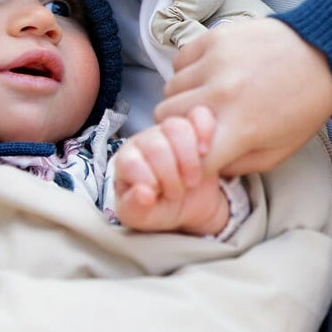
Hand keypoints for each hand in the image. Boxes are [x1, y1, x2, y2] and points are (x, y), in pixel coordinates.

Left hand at [112, 115, 228, 235]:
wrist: (189, 205)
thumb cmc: (158, 209)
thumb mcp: (140, 217)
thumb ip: (134, 207)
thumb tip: (143, 193)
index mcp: (126, 160)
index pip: (130, 162)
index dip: (148, 181)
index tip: (157, 196)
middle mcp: (145, 140)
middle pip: (155, 146)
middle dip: (170, 175)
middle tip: (176, 193)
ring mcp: (169, 130)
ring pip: (176, 128)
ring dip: (188, 158)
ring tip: (192, 180)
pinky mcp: (194, 126)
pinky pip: (200, 114)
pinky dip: (205, 131)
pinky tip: (205, 152)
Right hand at [154, 18, 331, 176]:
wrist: (324, 54)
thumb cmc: (303, 106)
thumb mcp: (277, 152)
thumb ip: (237, 166)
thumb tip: (205, 167)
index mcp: (239, 128)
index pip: (186, 156)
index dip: (187, 161)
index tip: (195, 157)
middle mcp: (222, 94)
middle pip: (166, 119)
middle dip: (179, 127)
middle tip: (201, 124)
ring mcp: (216, 62)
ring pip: (169, 89)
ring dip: (184, 97)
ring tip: (210, 96)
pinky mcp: (215, 38)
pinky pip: (179, 61)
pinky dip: (188, 71)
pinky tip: (210, 75)